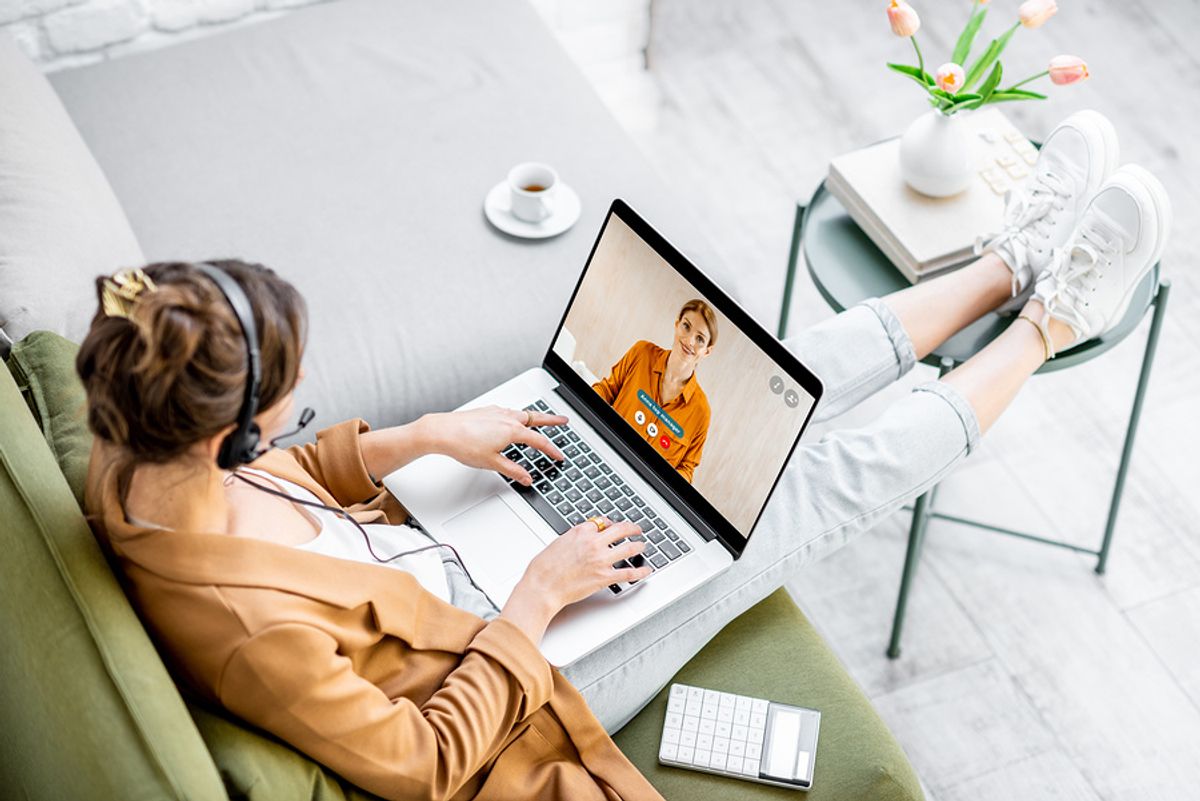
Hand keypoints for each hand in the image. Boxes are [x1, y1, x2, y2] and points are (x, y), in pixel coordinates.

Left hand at [422, 405, 566, 485]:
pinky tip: (512, 420)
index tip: (559, 456)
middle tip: (564, 420)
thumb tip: (526, 478)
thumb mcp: (492, 463)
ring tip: (540, 420)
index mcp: (512, 431)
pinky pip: (508, 411)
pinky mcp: (487, 411)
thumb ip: (513, 470)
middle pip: (536, 418)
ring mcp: (497, 412)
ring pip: (522, 412)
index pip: (539, 441)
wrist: (442, 431)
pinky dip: (516, 415)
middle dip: (552, 420)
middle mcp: (507, 418)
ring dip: (534, 416)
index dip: (551, 450)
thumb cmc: (464, 445)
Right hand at [501, 518, 651, 643]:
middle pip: (620, 530)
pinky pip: (628, 573)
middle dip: (631, 528)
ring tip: (642, 546)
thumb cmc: (543, 568)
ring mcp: (601, 559)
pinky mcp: (604, 577)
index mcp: (580, 532)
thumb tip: (580, 539)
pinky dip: (640, 572)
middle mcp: (593, 543)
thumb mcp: (557, 543)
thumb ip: (573, 539)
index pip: (601, 522)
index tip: (613, 526)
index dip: (609, 524)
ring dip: (638, 546)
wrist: (542, 586)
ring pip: (628, 548)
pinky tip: (646, 570)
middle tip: (636, 529)